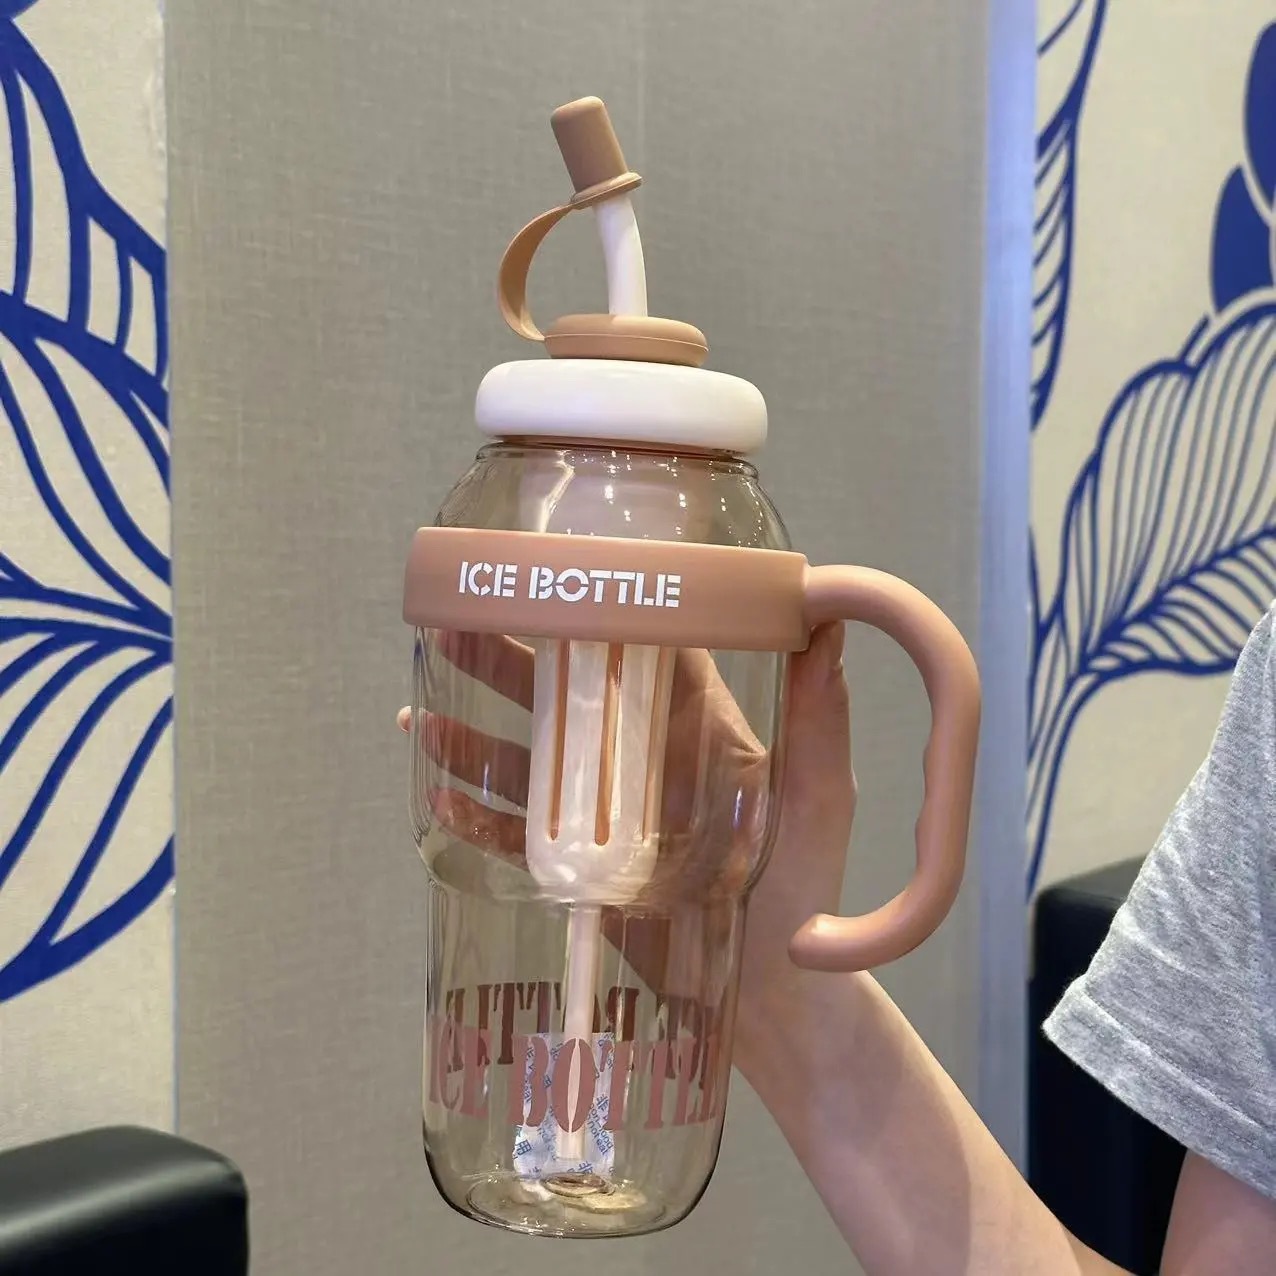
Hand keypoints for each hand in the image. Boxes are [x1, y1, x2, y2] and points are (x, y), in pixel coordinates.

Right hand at [397, 625, 854, 1053]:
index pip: (644, 659)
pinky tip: (439, 796)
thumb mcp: (817, 806)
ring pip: (530, 765)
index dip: (599, 615)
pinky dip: (478, 816)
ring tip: (417, 716)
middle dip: (510, 666)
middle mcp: (647, 767)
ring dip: (473, 739)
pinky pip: (522, 838)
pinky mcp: (586, 872)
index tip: (552, 580)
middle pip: (568, 702)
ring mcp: (611, 821)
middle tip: (455, 630)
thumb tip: (827, 624)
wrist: (777, 1007)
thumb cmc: (807, 897)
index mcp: (701, 736)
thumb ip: (819, 724)